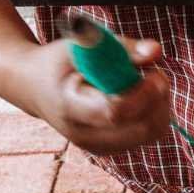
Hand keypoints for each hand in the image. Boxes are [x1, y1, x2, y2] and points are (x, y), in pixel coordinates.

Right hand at [23, 36, 171, 154]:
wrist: (35, 87)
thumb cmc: (61, 61)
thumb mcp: (84, 44)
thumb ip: (121, 46)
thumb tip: (156, 51)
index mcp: (69, 107)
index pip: (115, 112)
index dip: (143, 93)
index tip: (154, 72)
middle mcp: (83, 135)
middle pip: (141, 129)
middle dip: (158, 100)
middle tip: (155, 74)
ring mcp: (97, 147)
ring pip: (151, 133)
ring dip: (158, 105)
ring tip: (144, 83)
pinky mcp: (110, 148)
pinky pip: (148, 134)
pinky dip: (153, 113)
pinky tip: (138, 96)